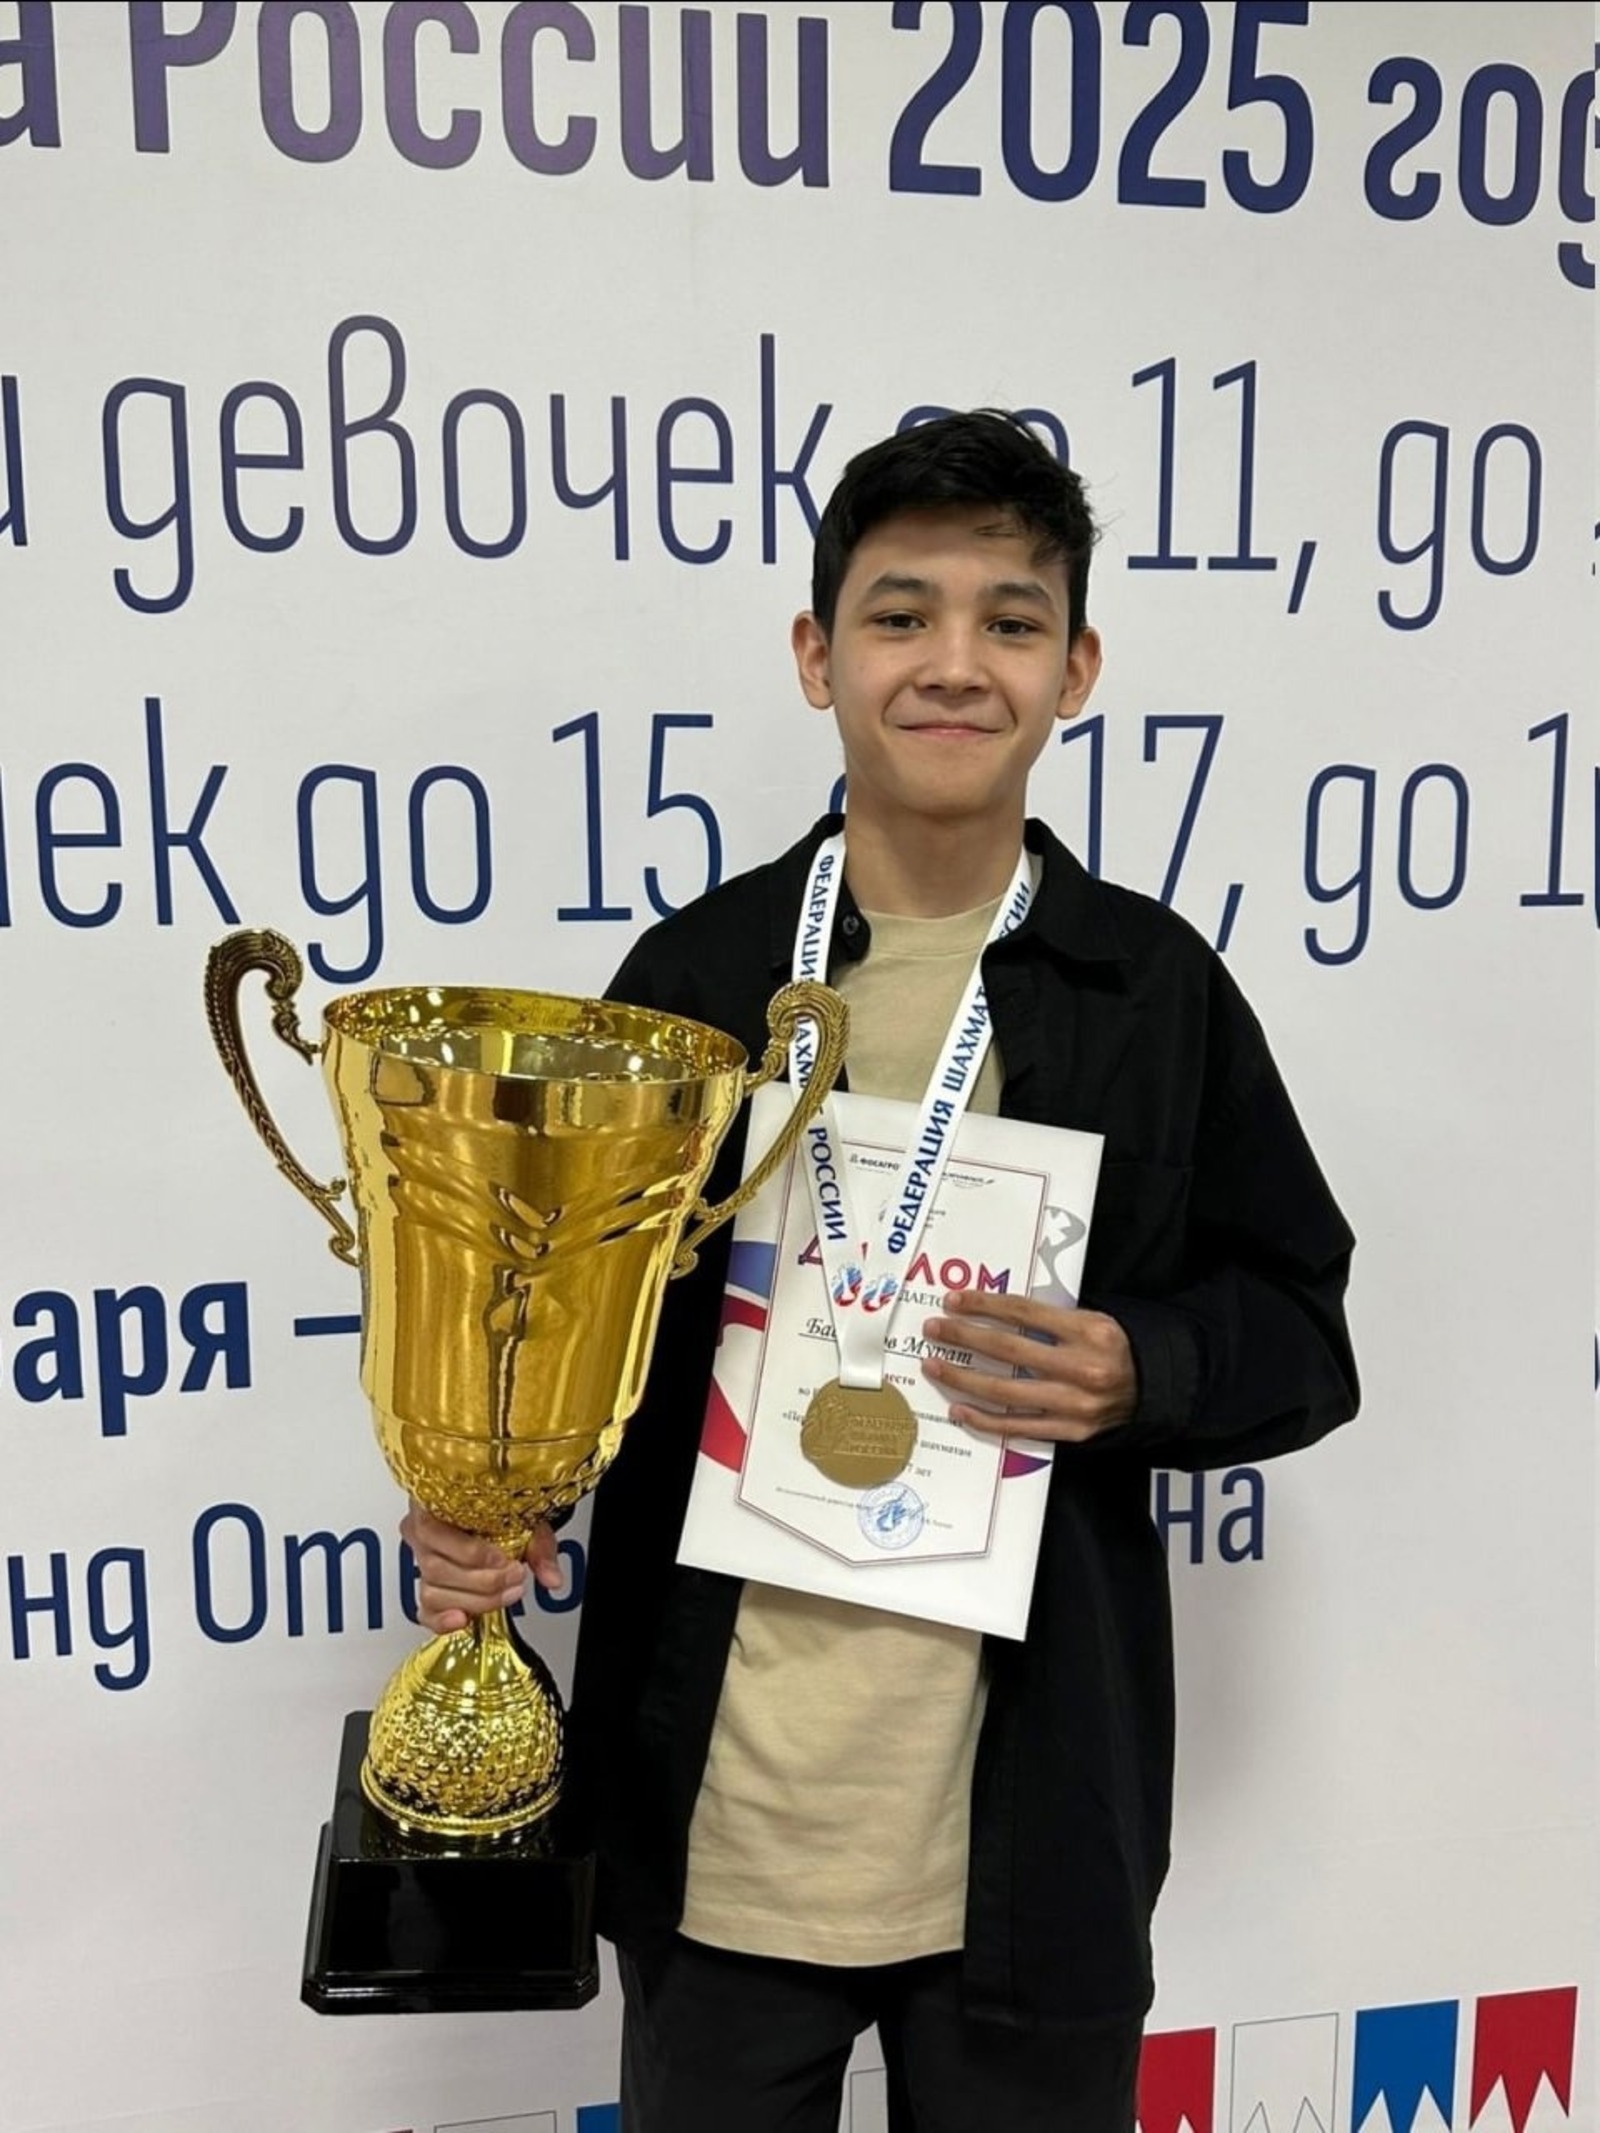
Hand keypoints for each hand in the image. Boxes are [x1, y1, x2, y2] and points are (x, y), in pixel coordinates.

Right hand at [400, 1498, 564, 1633]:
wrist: (494, 1516)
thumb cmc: (500, 1511)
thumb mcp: (523, 1517)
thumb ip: (538, 1547)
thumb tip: (551, 1577)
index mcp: (433, 1505)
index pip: (435, 1531)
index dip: (471, 1552)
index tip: (503, 1560)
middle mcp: (422, 1535)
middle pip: (437, 1568)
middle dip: (483, 1580)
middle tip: (514, 1578)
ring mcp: (422, 1565)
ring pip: (433, 1592)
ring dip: (475, 1600)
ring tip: (507, 1593)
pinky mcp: (429, 1592)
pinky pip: (425, 1612)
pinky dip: (442, 1621)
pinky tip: (462, 1619)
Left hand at [919, 1290, 1136, 1444]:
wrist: (1154, 1390)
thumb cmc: (1114, 1348)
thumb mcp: (1093, 1320)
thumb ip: (1050, 1319)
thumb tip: (993, 1310)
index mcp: (1089, 1331)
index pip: (1024, 1314)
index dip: (984, 1305)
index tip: (953, 1300)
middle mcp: (1082, 1368)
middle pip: (1009, 1350)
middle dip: (964, 1336)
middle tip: (934, 1328)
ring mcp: (1075, 1405)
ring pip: (1006, 1392)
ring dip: (963, 1377)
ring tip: (934, 1366)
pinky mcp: (1070, 1432)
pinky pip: (1018, 1427)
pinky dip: (984, 1420)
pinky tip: (958, 1408)